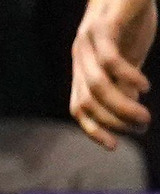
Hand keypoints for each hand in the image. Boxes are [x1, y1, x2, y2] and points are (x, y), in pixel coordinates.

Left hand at [72, 0, 155, 148]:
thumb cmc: (130, 20)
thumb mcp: (128, 54)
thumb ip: (124, 81)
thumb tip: (128, 110)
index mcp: (82, 68)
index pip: (78, 108)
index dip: (92, 129)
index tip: (114, 145)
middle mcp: (80, 58)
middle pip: (87, 101)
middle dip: (112, 121)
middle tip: (142, 126)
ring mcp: (88, 42)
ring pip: (97, 85)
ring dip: (121, 106)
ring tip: (144, 116)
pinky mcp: (103, 26)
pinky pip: (109, 59)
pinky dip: (126, 76)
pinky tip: (144, 85)